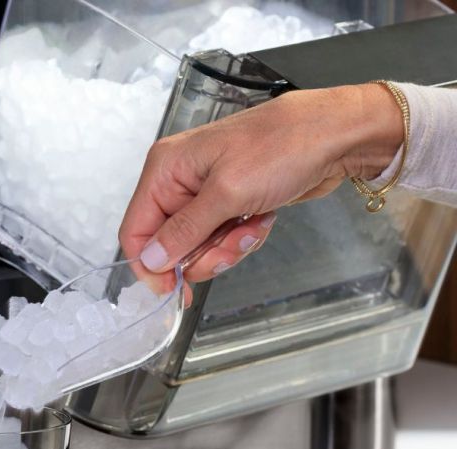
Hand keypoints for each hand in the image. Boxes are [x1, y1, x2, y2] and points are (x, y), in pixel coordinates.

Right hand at [119, 83, 403, 299]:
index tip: (175, 288)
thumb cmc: (280, 149)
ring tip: (253, 226)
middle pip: (170, 244)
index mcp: (165, 170)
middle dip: (202, 254)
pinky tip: (262, 219)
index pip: (136, 231)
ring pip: (198, 247)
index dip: (151, 264)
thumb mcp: (227, 194)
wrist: (335, 136)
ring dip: (227, 247)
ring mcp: (205, 194)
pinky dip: (242, 238)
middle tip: (231, 246)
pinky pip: (222, 239)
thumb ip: (184, 232)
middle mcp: (178, 182)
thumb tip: (150, 261)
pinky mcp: (229, 203)